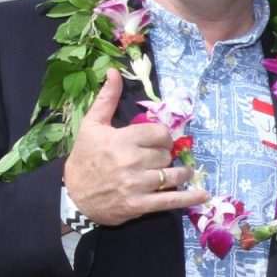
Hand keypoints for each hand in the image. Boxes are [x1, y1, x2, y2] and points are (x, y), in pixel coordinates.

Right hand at [61, 70, 207, 225]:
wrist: (73, 195)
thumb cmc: (84, 157)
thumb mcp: (92, 125)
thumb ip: (107, 98)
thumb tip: (114, 71)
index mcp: (122, 140)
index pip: (160, 134)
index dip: (163, 138)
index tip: (159, 142)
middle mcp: (131, 161)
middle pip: (166, 154)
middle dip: (166, 156)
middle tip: (160, 159)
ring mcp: (137, 185)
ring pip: (173, 174)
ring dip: (182, 173)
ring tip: (184, 172)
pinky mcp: (139, 205)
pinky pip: (170, 200)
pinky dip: (189, 198)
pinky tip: (202, 195)